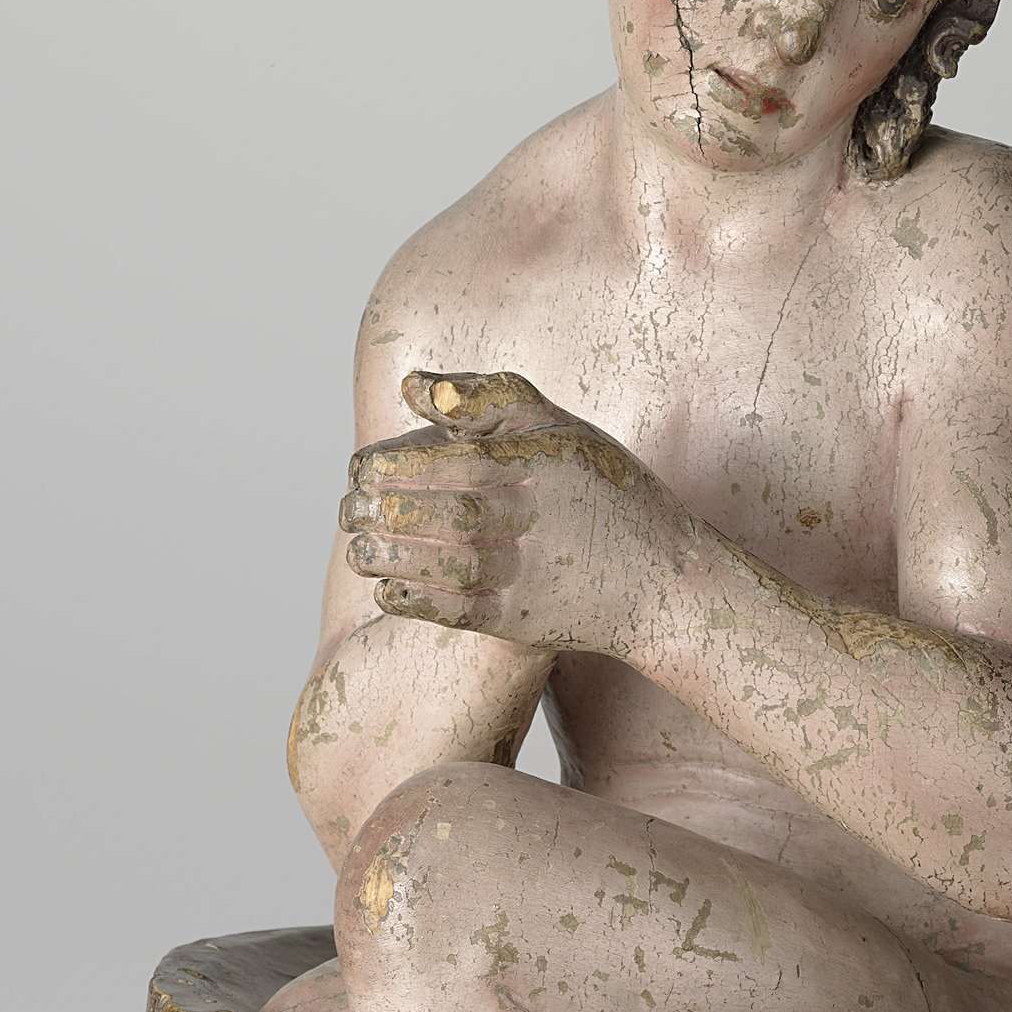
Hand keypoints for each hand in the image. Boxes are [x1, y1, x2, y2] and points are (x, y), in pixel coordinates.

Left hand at [340, 370, 674, 654]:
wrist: (661, 581)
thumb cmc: (606, 493)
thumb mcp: (561, 428)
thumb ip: (488, 399)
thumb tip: (412, 389)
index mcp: (534, 464)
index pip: (442, 461)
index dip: (387, 466)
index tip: (360, 468)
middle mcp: (529, 518)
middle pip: (435, 513)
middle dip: (378, 510)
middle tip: (350, 508)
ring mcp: (525, 574)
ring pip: (438, 563)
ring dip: (385, 554)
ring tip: (358, 546)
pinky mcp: (519, 621)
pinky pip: (451, 611)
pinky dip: (411, 599)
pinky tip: (387, 586)